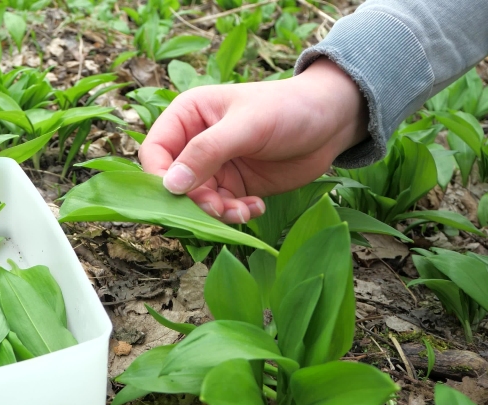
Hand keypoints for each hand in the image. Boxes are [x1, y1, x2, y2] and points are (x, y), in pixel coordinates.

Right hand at [138, 58, 368, 222]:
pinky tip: (256, 207)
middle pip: (173, 183)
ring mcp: (215, 166)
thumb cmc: (288, 108)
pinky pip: (221, 209)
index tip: (178, 195)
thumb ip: (207, 152)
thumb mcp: (246, 126)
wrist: (333, 121)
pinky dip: (235, 214)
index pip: (155, 151)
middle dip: (193, 201)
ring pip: (196, 201)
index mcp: (187, 116)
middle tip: (218, 208)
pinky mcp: (235, 186)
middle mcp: (195, 143)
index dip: (159, 177)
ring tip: (243, 211)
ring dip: (216, 212)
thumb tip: (171, 185)